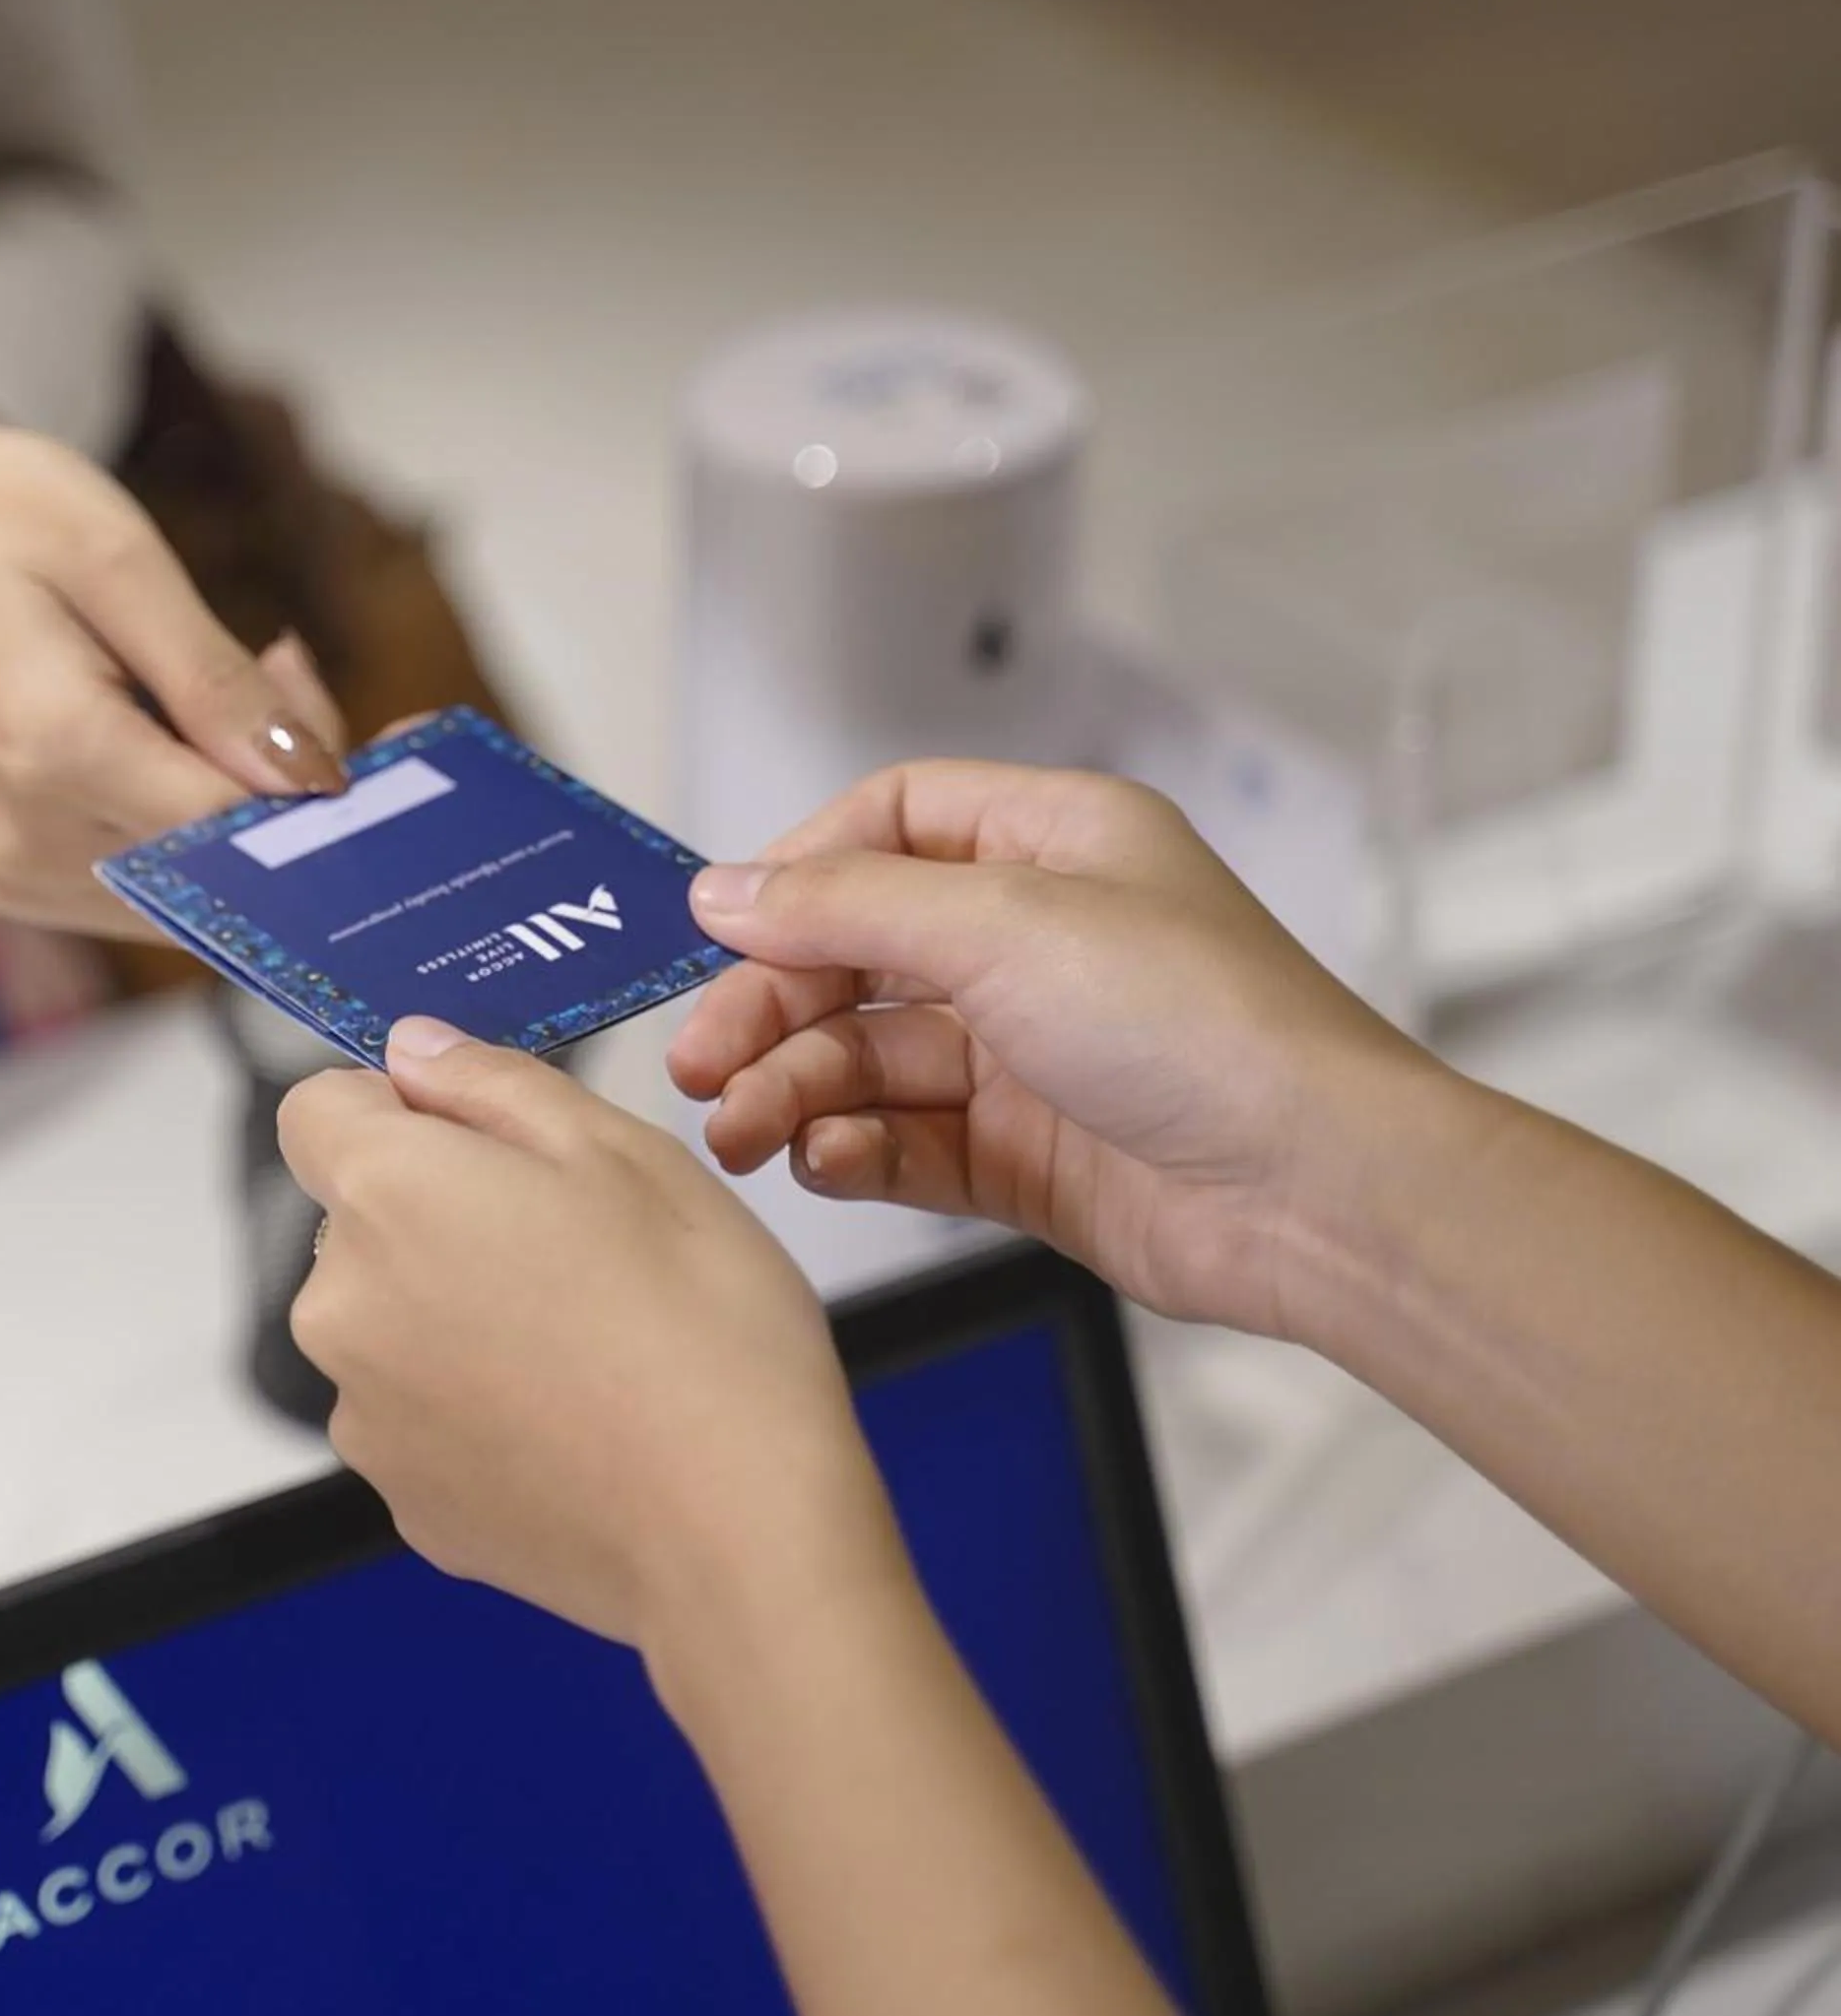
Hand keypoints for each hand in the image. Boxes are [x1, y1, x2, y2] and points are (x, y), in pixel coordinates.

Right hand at [0, 360, 346, 932]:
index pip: (236, 827)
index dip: (314, 781)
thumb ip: (215, 680)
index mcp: (53, 752)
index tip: (345, 702)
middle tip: (281, 665)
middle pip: (224, 870)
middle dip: (285, 789)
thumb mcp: (116, 557)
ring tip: (220, 681)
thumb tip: (313, 779)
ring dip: (240, 804)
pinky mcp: (12, 882)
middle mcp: (26, 841)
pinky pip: (145, 883)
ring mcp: (11, 876)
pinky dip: (189, 819)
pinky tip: (177, 727)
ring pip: (194, 890)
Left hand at [278, 1020, 910, 1656]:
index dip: (399, 1110)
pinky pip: (423, 1420)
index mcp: (385, 1194)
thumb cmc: (701, 1327)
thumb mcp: (622, 1151)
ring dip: (458, 1317)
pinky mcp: (405, 1501)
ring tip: (587, 1347)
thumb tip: (412, 1053)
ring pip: (393, 1325)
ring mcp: (364, 1417)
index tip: (486, 1142)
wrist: (738, 1533)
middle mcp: (339, 1306)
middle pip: (359, 1224)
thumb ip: (490, 1083)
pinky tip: (576, 1425)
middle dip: (441, 1218)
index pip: (318, 1110)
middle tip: (578, 1250)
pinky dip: (478, 1411)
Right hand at [669, 763, 1445, 1338]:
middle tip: (700, 1064)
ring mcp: (1030, 1053)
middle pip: (855, 953)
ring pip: (867, 1057)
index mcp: (1054, 847)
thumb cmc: (1207, 1029)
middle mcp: (1038, 941)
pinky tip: (829, 1163)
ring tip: (741, 1131)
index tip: (724, 931)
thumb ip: (847, 906)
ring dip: (792, 1090)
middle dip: (769, 1006)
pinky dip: (853, 1151)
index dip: (799, 873)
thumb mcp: (1004, 926)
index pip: (891, 825)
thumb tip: (723, 890)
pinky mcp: (1024, 1155)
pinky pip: (902, 1141)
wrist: (1316, 1190)